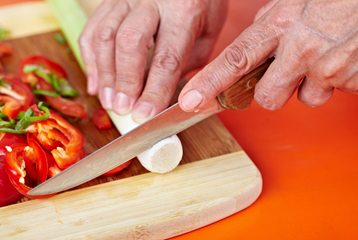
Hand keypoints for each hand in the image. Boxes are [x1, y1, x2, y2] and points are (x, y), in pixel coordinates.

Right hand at [79, 0, 226, 122]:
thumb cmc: (202, 6)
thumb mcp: (207, 34)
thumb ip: (187, 63)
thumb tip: (163, 100)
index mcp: (184, 11)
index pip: (167, 57)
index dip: (154, 90)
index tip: (144, 115)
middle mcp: (153, 0)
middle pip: (129, 43)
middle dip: (124, 82)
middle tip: (122, 109)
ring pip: (105, 35)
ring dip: (104, 74)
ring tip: (108, 102)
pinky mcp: (111, 0)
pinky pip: (92, 29)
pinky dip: (90, 60)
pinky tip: (96, 84)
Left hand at [179, 0, 357, 111]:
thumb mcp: (290, 4)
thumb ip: (266, 27)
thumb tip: (248, 49)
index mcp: (277, 25)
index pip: (233, 60)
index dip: (209, 84)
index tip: (190, 101)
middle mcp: (298, 48)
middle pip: (265, 96)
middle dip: (269, 92)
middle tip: (285, 71)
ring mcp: (323, 66)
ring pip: (299, 99)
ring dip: (304, 87)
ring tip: (317, 60)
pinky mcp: (346, 79)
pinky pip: (328, 95)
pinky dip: (330, 83)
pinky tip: (336, 61)